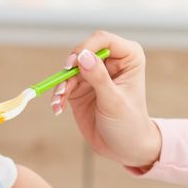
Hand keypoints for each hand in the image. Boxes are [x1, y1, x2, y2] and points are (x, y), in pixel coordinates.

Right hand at [48, 31, 161, 168]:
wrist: (125, 147)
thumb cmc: (129, 124)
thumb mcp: (114, 102)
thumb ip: (99, 78)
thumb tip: (83, 56)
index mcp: (128, 57)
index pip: (103, 40)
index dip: (86, 48)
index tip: (73, 64)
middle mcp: (111, 61)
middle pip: (83, 51)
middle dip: (70, 68)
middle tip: (63, 86)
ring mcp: (94, 74)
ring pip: (70, 68)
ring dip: (61, 84)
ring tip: (59, 101)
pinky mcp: (81, 87)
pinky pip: (64, 84)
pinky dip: (58, 94)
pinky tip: (58, 107)